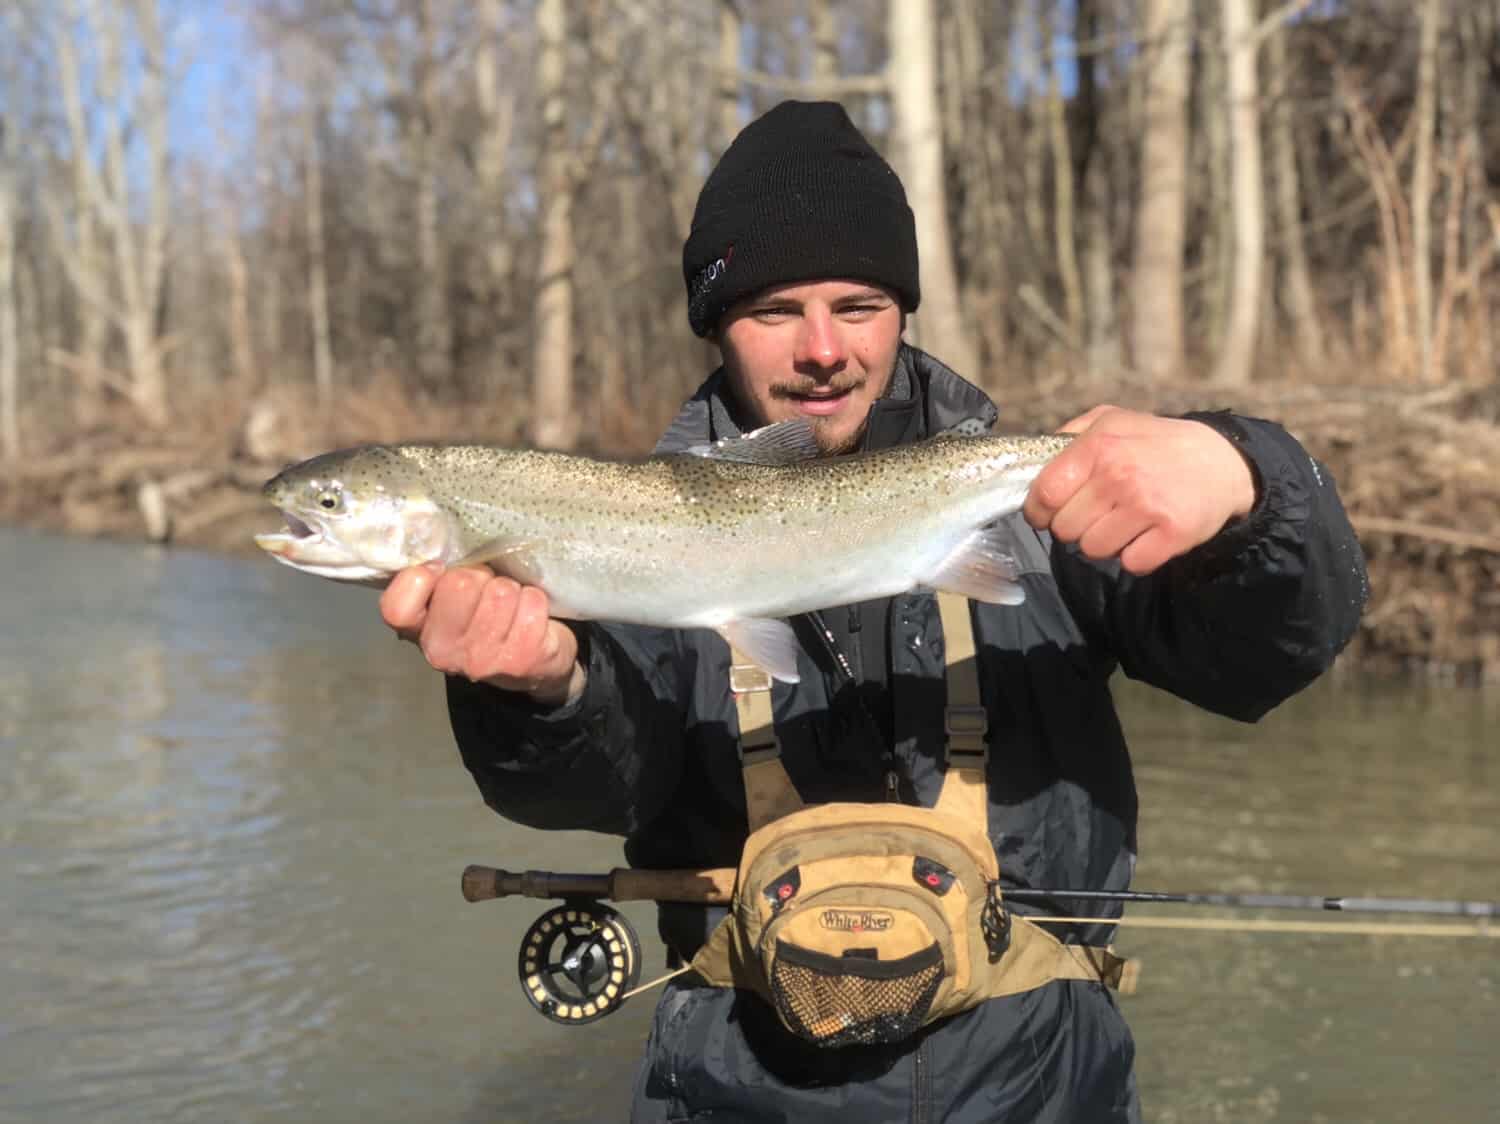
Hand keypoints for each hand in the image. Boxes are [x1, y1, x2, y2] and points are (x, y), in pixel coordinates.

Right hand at [380, 564, 584, 704]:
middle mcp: (443, 652)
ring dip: (510, 588)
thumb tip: (435, 534)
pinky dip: (534, 600)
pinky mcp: (522, 659)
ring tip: (509, 603)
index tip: (440, 568)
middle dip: (479, 574)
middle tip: (485, 588)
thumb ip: (434, 575)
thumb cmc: (483, 617)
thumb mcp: (448, 598)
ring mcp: (482, 660)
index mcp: (418, 631)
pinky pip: (532, 602)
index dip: (420, 577)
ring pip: (501, 590)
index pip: (398, 607)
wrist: (530, 664)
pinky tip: (528, 614)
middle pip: (460, 584)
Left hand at [1022, 405, 1256, 575]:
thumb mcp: (1112, 420)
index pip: (1044, 494)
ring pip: (1093, 550)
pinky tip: (1146, 535)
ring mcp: (1146, 506)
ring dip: (1104, 543)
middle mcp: (1119, 475)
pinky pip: (1131, 563)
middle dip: (1075, 526)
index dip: (1039, 511)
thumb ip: (1070, 436)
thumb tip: (1034, 465)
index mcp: (1099, 446)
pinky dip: (1136, 556)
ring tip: (1124, 522)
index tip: (1047, 514)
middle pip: (1065, 529)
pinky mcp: (1172, 534)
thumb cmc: (1157, 443)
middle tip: (1098, 514)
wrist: (1223, 462)